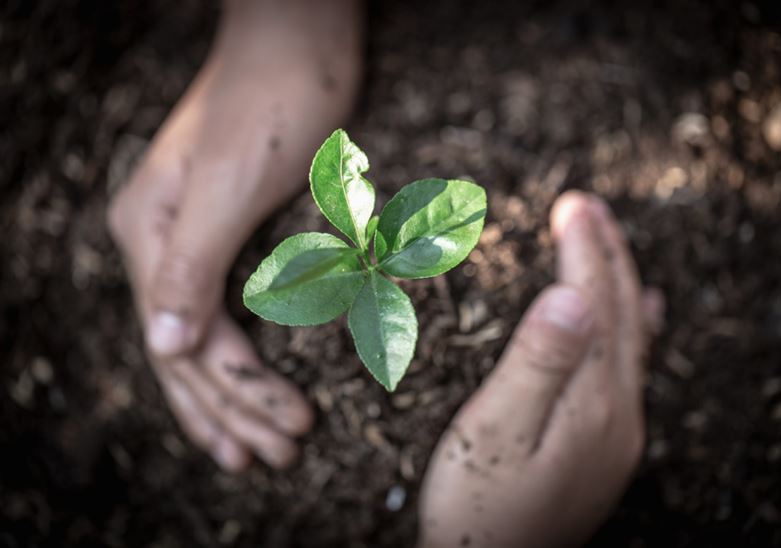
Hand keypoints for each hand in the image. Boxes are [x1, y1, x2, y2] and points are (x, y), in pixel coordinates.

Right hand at [107, 0, 361, 470]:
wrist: (301, 46)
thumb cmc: (274, 103)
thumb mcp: (230, 184)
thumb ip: (191, 265)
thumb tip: (162, 349)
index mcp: (150, 236)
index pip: (187, 344)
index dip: (238, 396)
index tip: (289, 432)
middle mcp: (161, 245)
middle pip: (188, 354)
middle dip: (235, 411)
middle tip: (279, 459)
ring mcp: (192, 241)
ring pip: (204, 341)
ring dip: (235, 399)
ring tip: (265, 447)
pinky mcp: (227, 235)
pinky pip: (225, 312)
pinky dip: (243, 356)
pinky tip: (253, 386)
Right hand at [418, 192, 659, 546]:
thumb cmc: (477, 505)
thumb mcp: (497, 431)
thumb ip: (537, 363)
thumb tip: (572, 294)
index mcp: (592, 400)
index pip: (595, 305)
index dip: (584, 251)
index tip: (572, 204)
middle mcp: (617, 413)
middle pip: (621, 315)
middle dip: (606, 255)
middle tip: (586, 205)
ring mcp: (616, 432)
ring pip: (630, 339)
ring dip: (620, 285)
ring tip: (611, 244)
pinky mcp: (604, 446)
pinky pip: (629, 367)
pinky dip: (631, 328)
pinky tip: (638, 318)